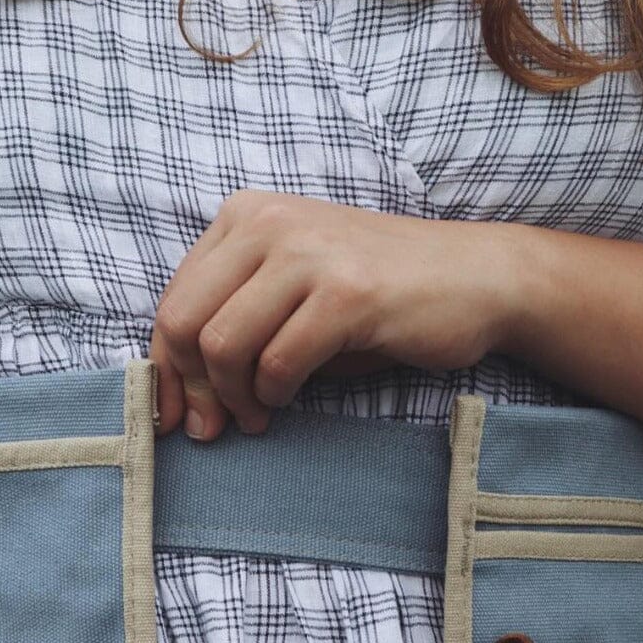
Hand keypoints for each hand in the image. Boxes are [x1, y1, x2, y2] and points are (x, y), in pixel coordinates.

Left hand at [148, 189, 516, 438]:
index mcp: (246, 216)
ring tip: (258, 415)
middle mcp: (270, 223)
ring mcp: (309, 254)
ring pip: (224, 345)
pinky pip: (279, 362)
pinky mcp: (347, 293)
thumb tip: (186, 397)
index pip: (175, 300)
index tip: (177, 414)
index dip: (166, 368)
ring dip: (235, 398)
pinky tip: (288, 399)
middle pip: (185, 323)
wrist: (476, 279)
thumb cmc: (381, 296)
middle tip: (215, 426)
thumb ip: (239, 322)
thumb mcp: (294, 291)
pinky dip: (275, 394)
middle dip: (192, 388)